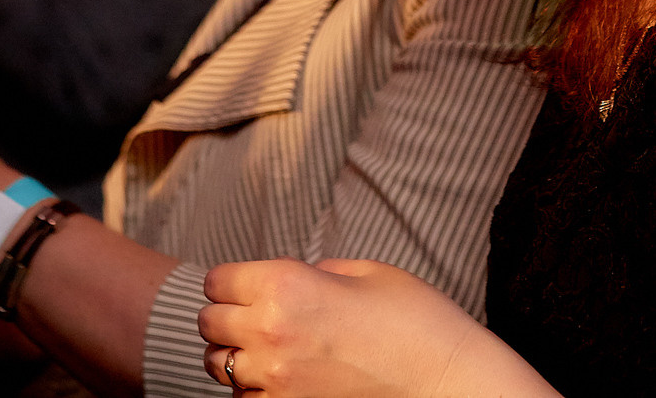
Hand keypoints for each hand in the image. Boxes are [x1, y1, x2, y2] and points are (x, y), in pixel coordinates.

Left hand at [198, 259, 488, 397]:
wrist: (447, 381)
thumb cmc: (417, 323)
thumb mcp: (368, 273)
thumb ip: (319, 270)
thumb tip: (298, 277)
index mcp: (288, 285)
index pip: (217, 281)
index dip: (232, 280)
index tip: (245, 284)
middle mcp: (270, 332)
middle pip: (209, 323)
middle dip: (227, 315)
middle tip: (254, 313)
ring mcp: (275, 381)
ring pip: (220, 366)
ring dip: (237, 355)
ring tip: (271, 348)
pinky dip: (256, 390)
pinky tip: (286, 378)